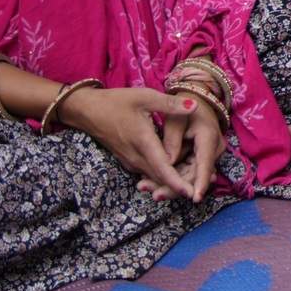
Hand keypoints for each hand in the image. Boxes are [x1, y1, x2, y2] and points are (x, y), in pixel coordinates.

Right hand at [59, 85, 209, 201]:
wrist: (87, 111)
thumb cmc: (115, 102)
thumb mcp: (144, 97)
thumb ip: (170, 104)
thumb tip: (194, 105)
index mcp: (142, 142)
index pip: (162, 169)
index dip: (177, 182)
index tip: (191, 192)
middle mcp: (136, 157)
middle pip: (160, 179)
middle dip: (180, 186)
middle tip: (203, 188)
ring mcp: (130, 161)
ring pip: (153, 177)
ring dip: (171, 183)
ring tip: (194, 183)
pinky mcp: (128, 161)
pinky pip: (147, 173)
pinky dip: (161, 176)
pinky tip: (176, 173)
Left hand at [149, 93, 225, 201]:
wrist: (196, 100)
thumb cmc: (185, 107)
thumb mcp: (176, 118)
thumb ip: (172, 138)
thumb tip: (167, 161)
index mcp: (209, 137)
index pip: (205, 164)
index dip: (200, 183)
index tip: (194, 198)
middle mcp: (213, 150)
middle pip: (196, 175)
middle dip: (175, 187)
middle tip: (154, 195)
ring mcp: (208, 155)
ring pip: (190, 176)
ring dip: (171, 185)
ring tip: (147, 189)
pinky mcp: (200, 158)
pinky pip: (187, 171)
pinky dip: (172, 177)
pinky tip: (153, 182)